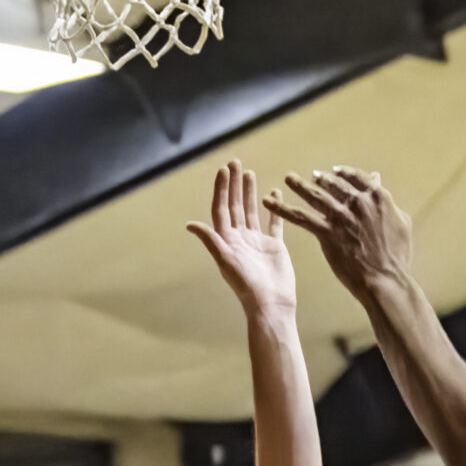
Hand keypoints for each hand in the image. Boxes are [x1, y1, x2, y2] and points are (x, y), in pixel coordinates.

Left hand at [187, 159, 296, 321]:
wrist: (271, 302)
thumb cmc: (247, 284)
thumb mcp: (226, 261)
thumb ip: (211, 240)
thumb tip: (190, 224)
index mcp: (227, 239)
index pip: (222, 209)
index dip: (221, 189)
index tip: (223, 170)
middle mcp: (240, 237)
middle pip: (236, 205)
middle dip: (234, 184)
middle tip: (235, 162)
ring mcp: (257, 240)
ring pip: (252, 210)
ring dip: (250, 192)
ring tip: (249, 173)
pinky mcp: (274, 245)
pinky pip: (273, 222)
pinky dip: (273, 208)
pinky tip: (273, 193)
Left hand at [265, 168, 414, 306]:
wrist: (386, 279)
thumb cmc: (397, 256)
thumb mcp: (400, 222)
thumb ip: (387, 200)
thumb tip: (379, 181)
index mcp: (377, 197)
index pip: (357, 178)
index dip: (345, 174)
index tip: (336, 172)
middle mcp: (357, 202)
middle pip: (334, 185)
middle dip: (321, 179)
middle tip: (311, 177)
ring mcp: (341, 216)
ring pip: (315, 196)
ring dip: (299, 186)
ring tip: (289, 178)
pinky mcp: (326, 232)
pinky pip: (300, 217)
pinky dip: (282, 208)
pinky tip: (269, 202)